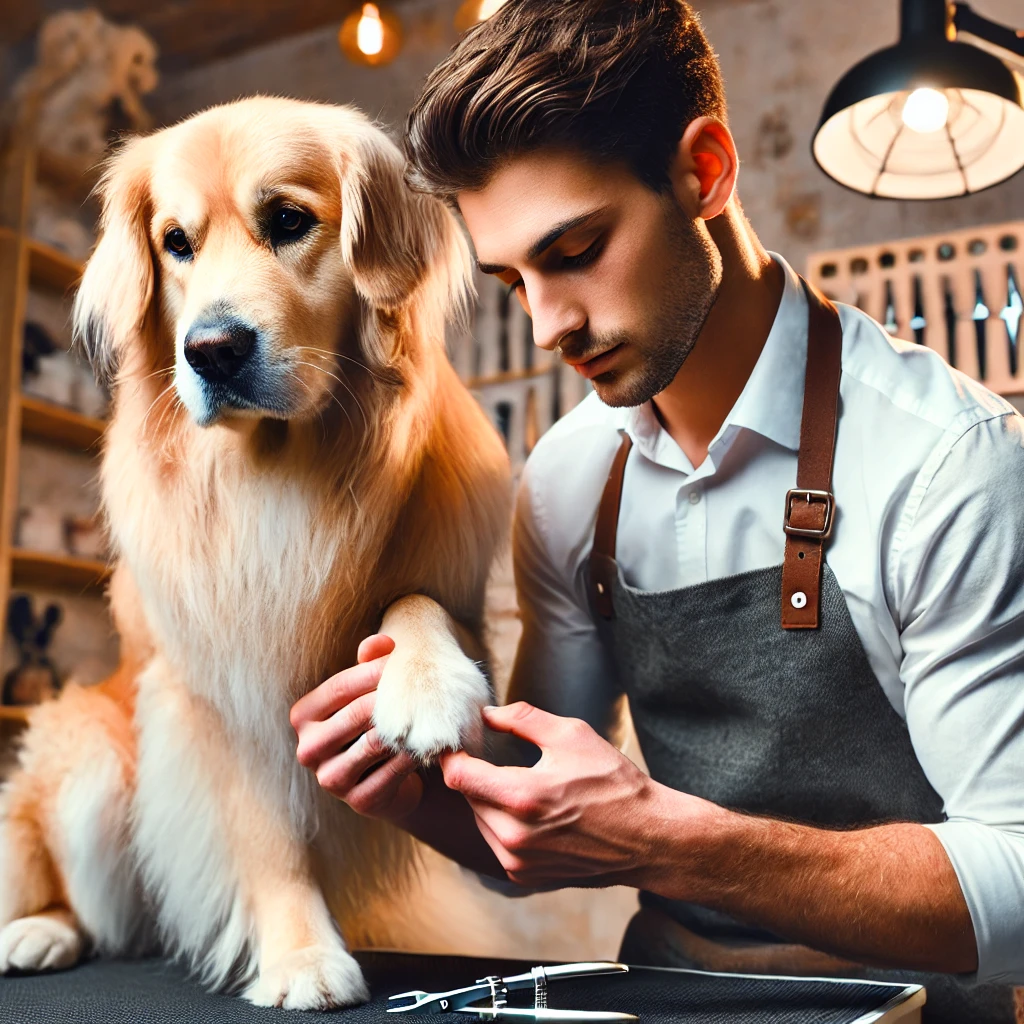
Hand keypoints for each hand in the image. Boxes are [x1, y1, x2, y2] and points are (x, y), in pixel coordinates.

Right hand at [290, 634, 423, 820]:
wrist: (389, 778)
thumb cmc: (372, 722)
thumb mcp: (366, 691)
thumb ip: (369, 663)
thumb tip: (382, 642)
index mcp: (302, 717)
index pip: (340, 687)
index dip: (373, 670)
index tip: (401, 656)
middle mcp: (308, 749)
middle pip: (356, 713)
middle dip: (392, 696)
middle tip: (421, 683)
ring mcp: (331, 779)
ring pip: (374, 743)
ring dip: (404, 726)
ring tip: (428, 710)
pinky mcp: (359, 800)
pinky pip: (392, 771)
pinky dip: (413, 753)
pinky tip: (430, 740)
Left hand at [439, 702, 677, 887]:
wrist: (648, 838)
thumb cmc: (615, 784)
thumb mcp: (572, 735)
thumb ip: (522, 719)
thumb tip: (486, 714)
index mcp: (523, 797)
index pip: (458, 776)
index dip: (453, 755)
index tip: (458, 744)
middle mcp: (514, 836)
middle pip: (469, 796)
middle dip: (479, 776)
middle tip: (500, 761)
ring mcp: (517, 861)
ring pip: (480, 820)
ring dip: (491, 801)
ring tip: (527, 788)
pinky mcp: (524, 876)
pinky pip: (496, 842)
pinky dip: (505, 825)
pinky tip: (535, 815)